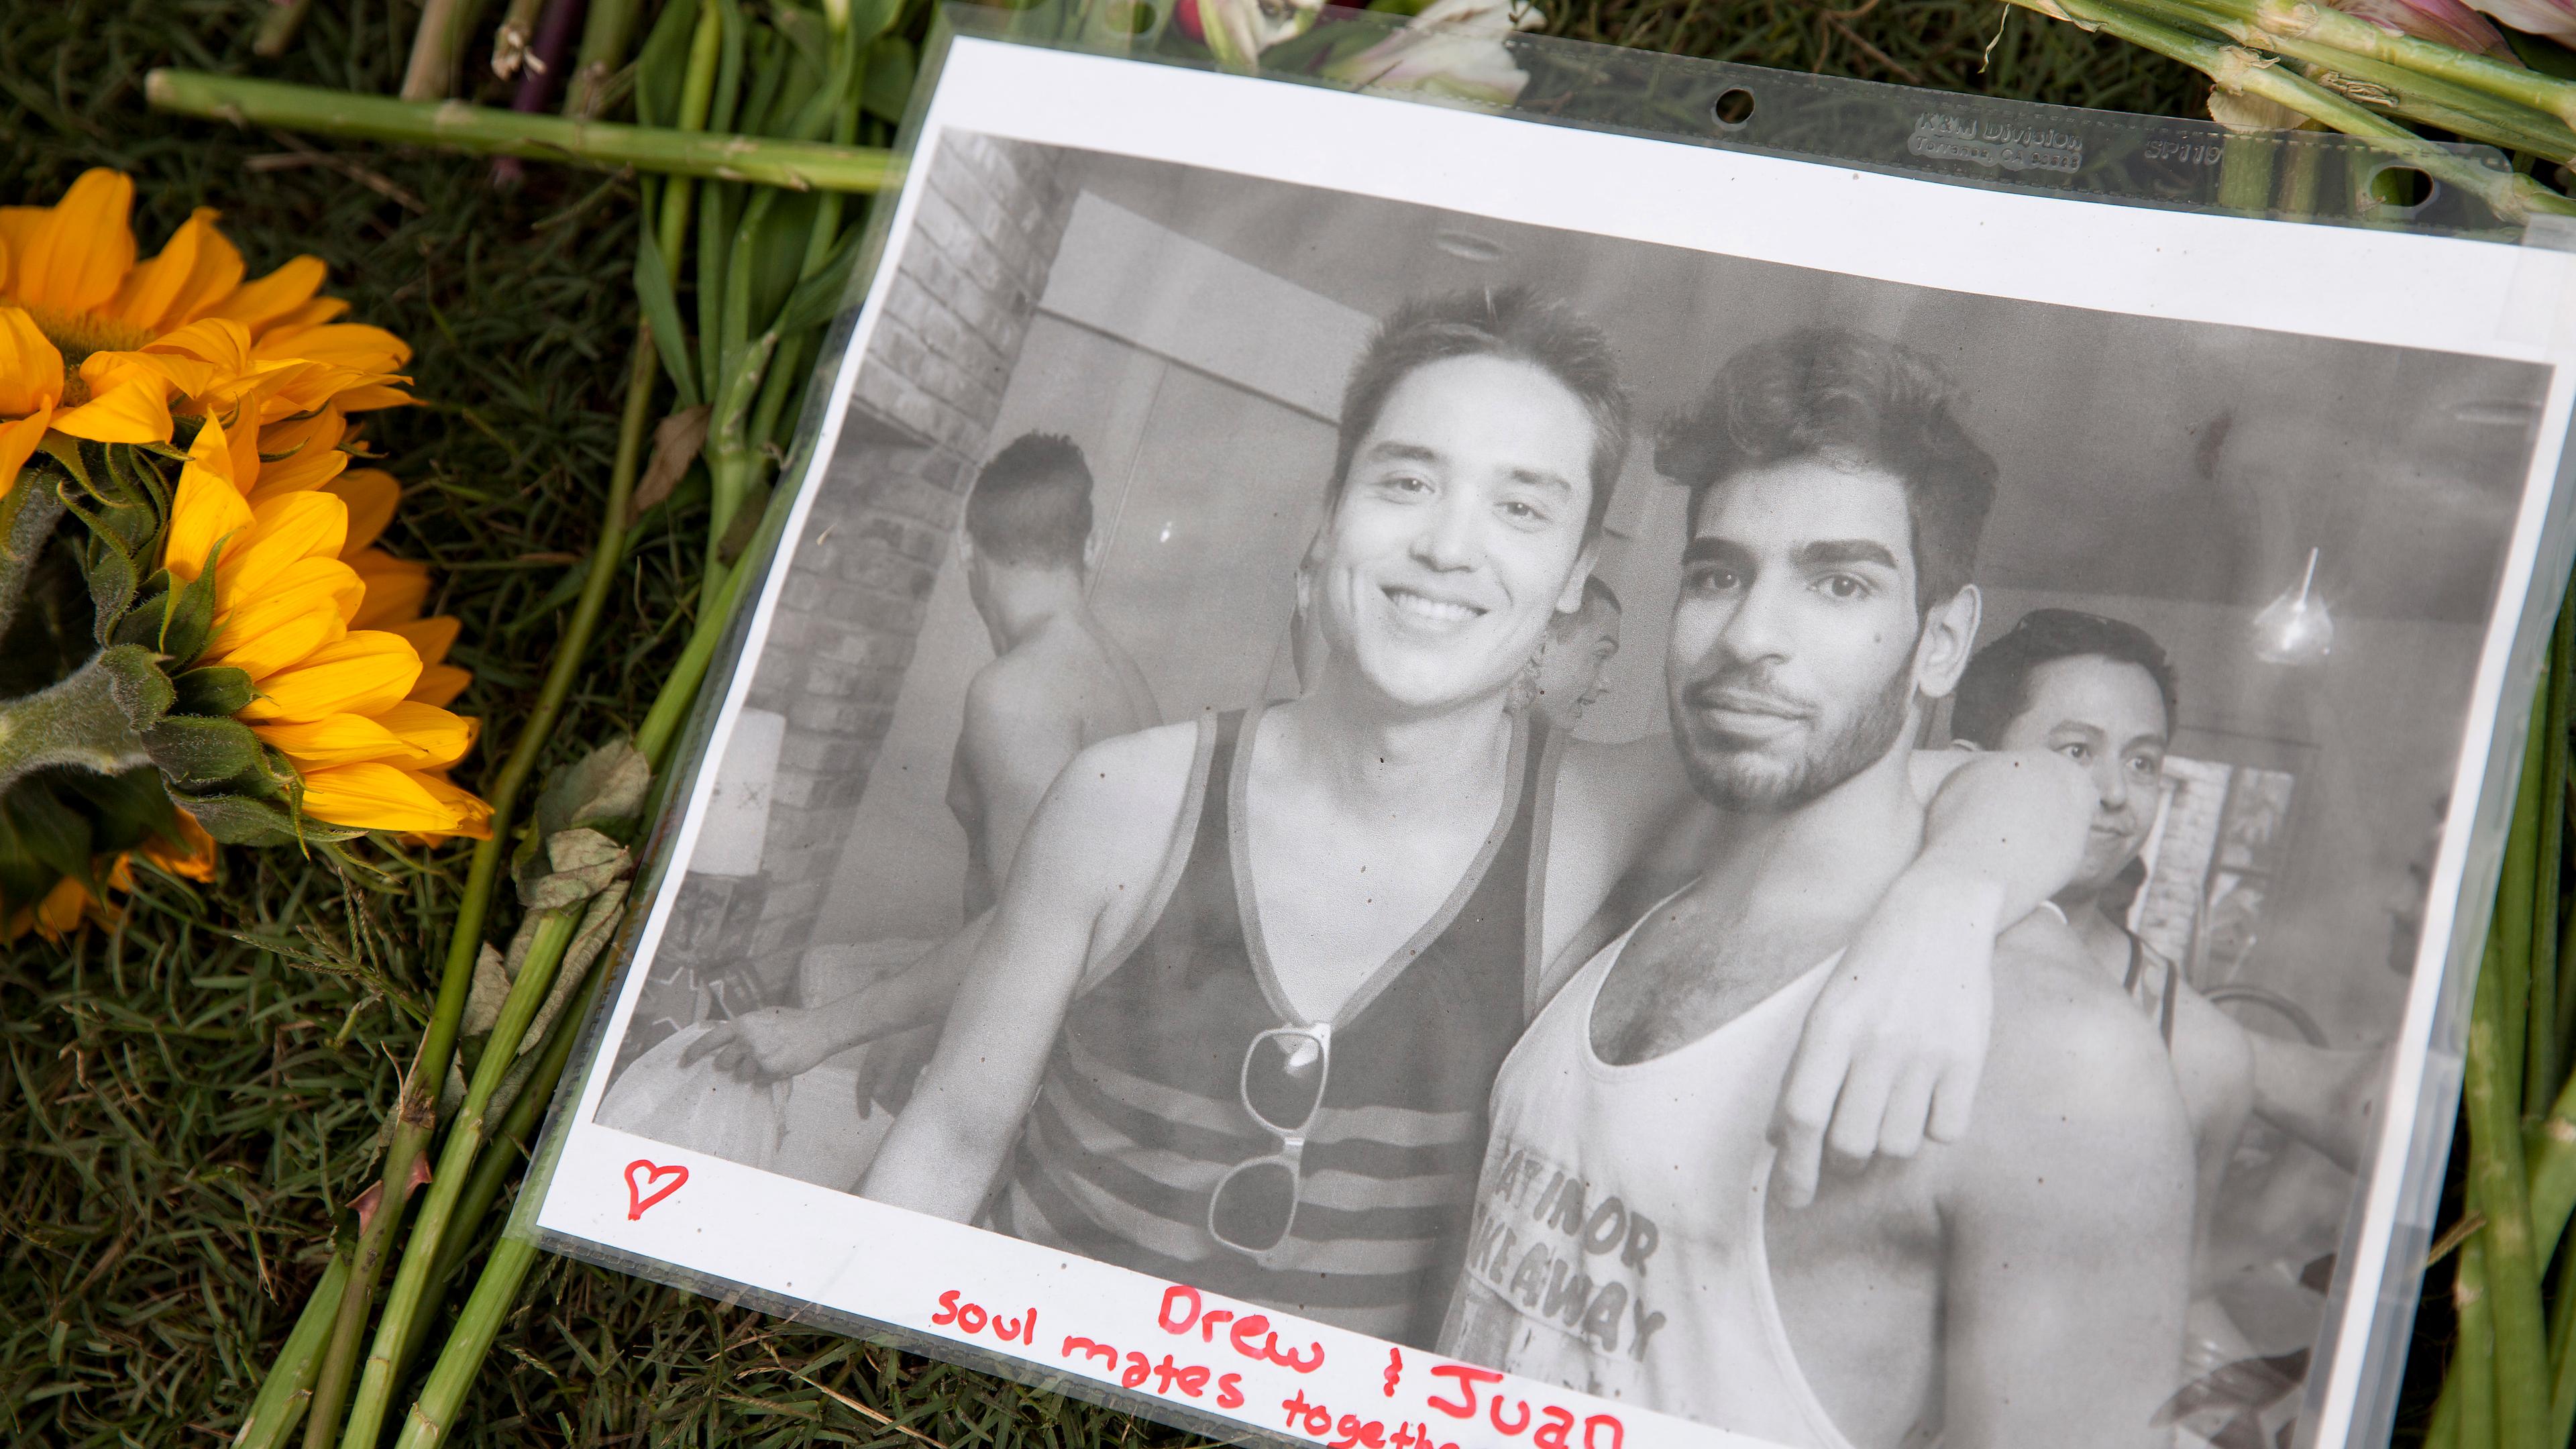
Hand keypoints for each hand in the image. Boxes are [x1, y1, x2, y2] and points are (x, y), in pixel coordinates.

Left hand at [678, 1006, 839, 1082]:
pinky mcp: (771, 1070)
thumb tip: (723, 1041)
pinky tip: (781, 1064)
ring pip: (742, 1075)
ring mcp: (759, 1056)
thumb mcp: (763, 1016)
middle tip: (747, 1059)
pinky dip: (767, 1077)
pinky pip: (760, 1082)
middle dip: (730, 1065)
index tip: (684, 1062)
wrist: (819, 1028)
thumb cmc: (792, 1021)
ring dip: (753, 1071)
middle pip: (723, 1063)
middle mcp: (747, 1040)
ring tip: (772, 1058)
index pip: (710, 1040)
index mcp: (743, 1023)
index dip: (694, 1052)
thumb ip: (743, 1028)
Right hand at [854, 1023, 941, 1115]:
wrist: (938, 1012)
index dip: (862, 1099)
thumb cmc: (916, 1030)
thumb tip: (878, 1095)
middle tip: (899, 1117)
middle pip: (881, 1088)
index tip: (865, 1117)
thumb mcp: (899, 1052)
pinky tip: (918, 1101)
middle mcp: (887, 1060)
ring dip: (900, 1100)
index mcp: (877, 1056)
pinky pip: (910, 1082)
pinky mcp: (917, 1061)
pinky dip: (912, 1092)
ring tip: (909, 1112)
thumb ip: (889, 1073)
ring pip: (897, 1087)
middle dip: (887, 1104)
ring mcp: (902, 1061)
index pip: (864, 1081)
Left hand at [1772, 871, 1998, 1206]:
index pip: (1801, 1115)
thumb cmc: (1871, 968)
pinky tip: (1926, 1100)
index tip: (1791, 1198)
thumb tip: (1778, 1138)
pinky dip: (1932, 1129)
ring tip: (1887, 1112)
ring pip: (1898, 1144)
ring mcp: (1926, 1051)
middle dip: (1842, 1162)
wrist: (1939, 917)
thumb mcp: (1824, 1007)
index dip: (1792, 1167)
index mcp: (1829, 1027)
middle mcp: (1877, 1042)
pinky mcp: (1969, 1057)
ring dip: (1887, 1144)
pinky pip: (1946, 1131)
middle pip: (1851, 1143)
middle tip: (1844, 1153)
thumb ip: (1803, 1070)